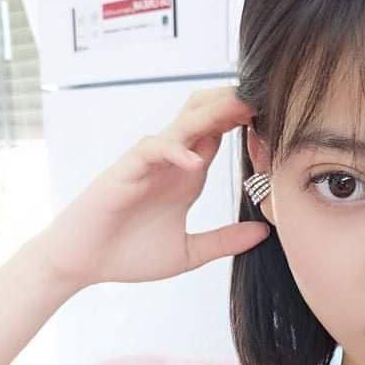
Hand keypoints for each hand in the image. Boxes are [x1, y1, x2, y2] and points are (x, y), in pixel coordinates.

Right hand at [33, 86, 268, 288]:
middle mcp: (172, 161)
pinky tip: (195, 163)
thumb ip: (225, 241)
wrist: (84, 264)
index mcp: (188, 174)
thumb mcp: (190, 252)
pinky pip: (152, 149)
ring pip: (183, 123)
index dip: (249, 125)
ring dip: (212, 114)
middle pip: (205, 116)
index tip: (280, 121)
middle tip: (267, 99)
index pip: (221, 135)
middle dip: (234, 105)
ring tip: (242, 109)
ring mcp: (149, 163)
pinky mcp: (125, 171)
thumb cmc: (129, 254)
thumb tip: (265, 232)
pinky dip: (174, 152)